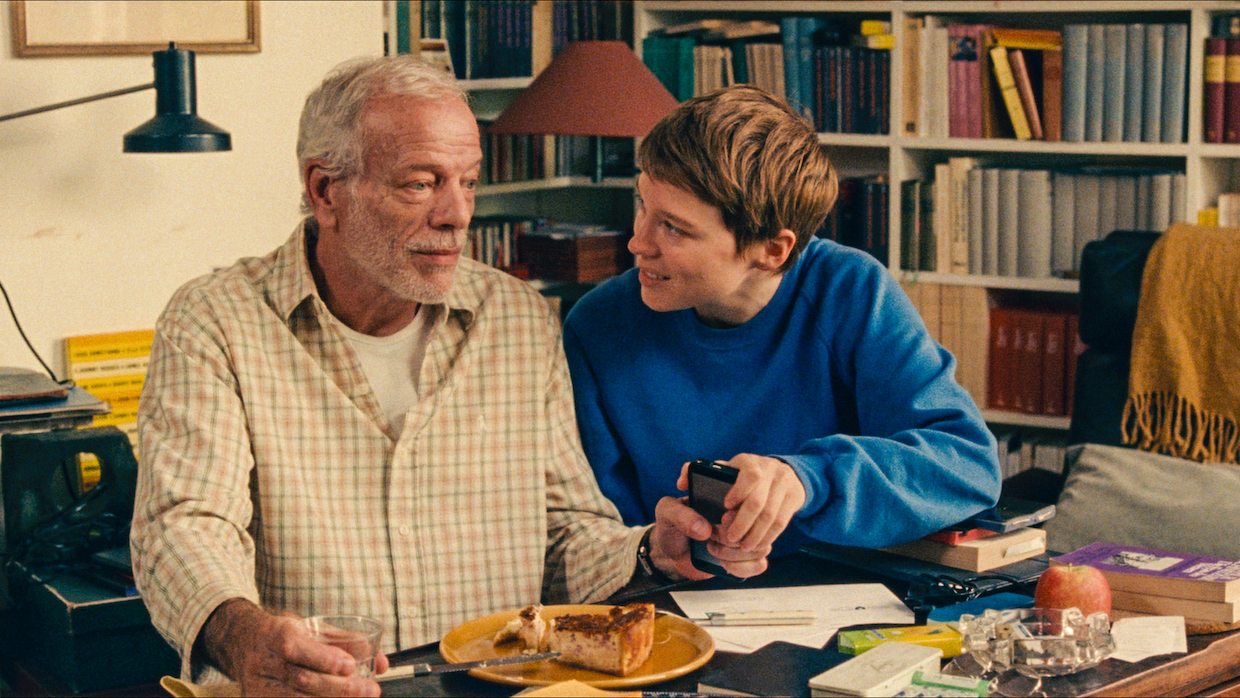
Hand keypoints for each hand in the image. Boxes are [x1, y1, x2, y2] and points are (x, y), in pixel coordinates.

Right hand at [201, 599, 388, 696]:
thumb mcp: (312, 628)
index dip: (324, 659)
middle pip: (302, 680)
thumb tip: (382, 662)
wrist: (243, 642)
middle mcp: (263, 662)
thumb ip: (346, 642)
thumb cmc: (287, 634)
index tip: (350, 666)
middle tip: (370, 691)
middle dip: (340, 689)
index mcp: (276, 634)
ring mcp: (258, 686)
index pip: (296, 649)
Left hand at [648, 496, 768, 580]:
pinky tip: (723, 563)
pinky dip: (740, 567)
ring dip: (735, 552)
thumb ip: (680, 514)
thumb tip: (704, 529)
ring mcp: (752, 533)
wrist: (674, 549)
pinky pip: (760, 564)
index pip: (753, 480)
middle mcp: (745, 509)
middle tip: (712, 535)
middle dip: (734, 533)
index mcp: (728, 488)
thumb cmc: (673, 524)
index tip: (724, 514)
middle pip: (762, 518)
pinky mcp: (751, 555)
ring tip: (713, 548)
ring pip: (763, 544)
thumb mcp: (667, 512)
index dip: (742, 499)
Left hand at [677, 454, 805, 552]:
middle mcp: (769, 470)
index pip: (749, 474)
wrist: (779, 475)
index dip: (738, 492)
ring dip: (755, 535)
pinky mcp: (794, 498)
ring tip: (742, 546)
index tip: (725, 508)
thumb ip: (697, 474)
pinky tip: (756, 545)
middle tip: (730, 538)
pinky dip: (768, 537)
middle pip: (759, 501)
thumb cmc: (738, 478)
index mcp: (747, 462)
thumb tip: (682, 482)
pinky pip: (782, 523)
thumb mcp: (720, 471)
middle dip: (743, 523)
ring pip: (772, 516)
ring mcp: (784, 484)